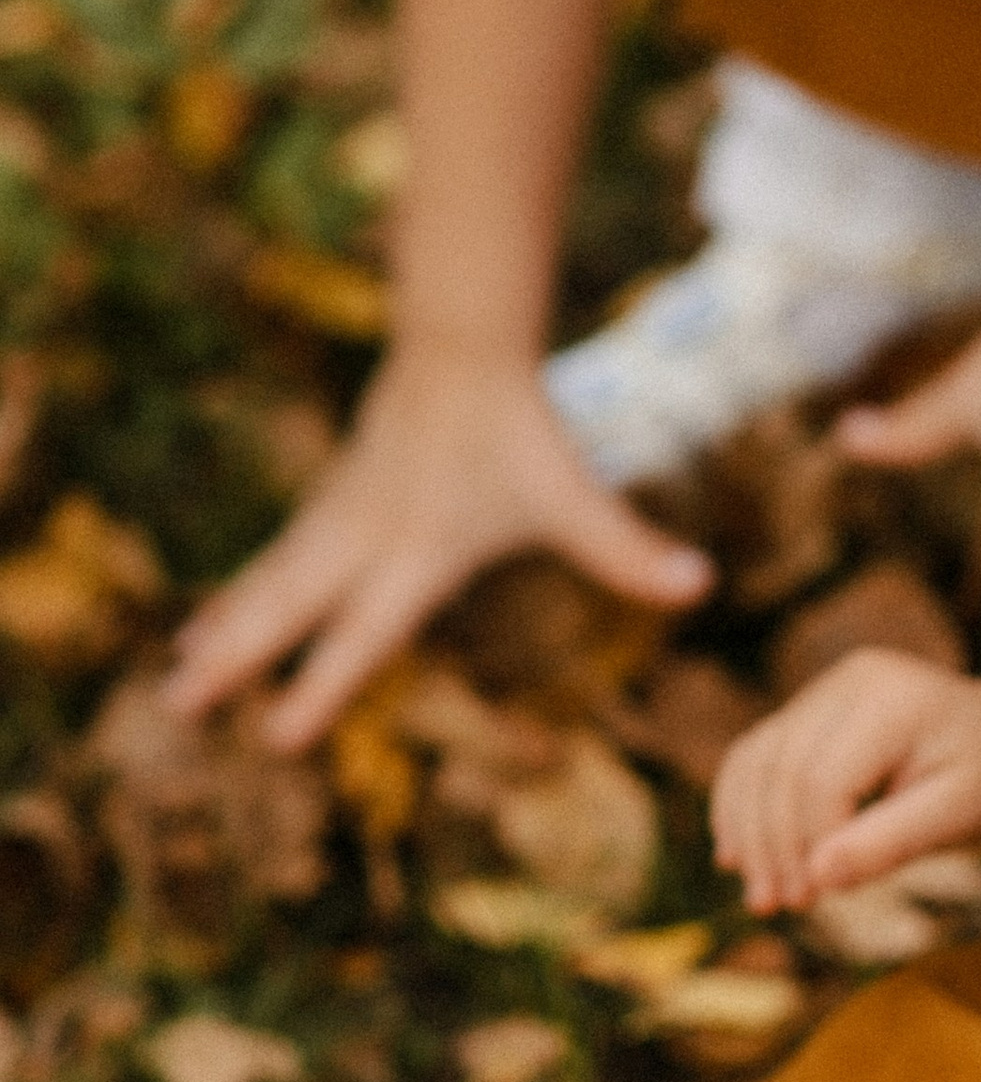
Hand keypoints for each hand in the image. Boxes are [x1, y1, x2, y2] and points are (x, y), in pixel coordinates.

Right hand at [165, 347, 712, 750]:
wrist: (463, 345)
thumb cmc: (520, 430)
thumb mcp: (576, 496)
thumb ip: (630, 550)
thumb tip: (700, 583)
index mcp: (416, 554)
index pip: (362, 635)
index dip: (320, 687)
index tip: (276, 736)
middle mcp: (365, 540)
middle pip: (287, 607)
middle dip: (234, 659)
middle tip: (179, 705)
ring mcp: (341, 517)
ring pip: (272, 581)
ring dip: (225, 629)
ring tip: (180, 674)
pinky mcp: (336, 497)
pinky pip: (280, 557)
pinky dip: (244, 592)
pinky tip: (216, 620)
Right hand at [712, 651, 980, 914]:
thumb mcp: (959, 817)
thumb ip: (891, 842)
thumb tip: (818, 875)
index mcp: (894, 699)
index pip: (823, 778)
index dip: (808, 843)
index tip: (813, 898)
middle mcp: (852, 680)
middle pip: (781, 769)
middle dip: (772, 844)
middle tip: (775, 906)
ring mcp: (828, 688)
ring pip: (757, 759)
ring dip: (747, 830)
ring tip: (758, 894)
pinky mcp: (813, 707)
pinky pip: (758, 753)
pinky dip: (741, 804)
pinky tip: (736, 855)